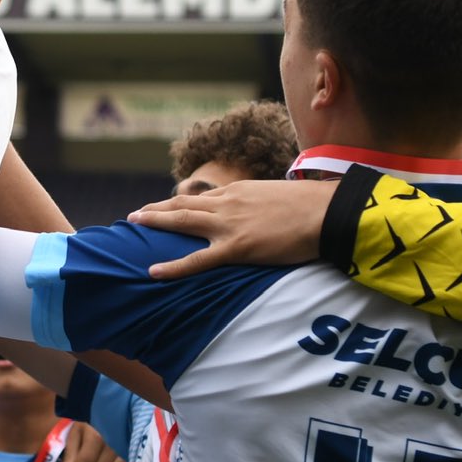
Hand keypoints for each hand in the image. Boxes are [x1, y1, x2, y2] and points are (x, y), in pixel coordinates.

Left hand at [126, 179, 338, 276]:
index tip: (166, 207)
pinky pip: (198, 260)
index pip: (204, 197)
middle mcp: (228, 202)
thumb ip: (265, 205)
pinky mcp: (237, 247)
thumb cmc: (314, 207)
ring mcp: (229, 224)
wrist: (328, 212)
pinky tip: (154, 270)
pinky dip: (173, 266)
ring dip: (155, 221)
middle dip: (157, 208)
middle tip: (135, 215)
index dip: (182, 203)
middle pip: (183, 204)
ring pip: (181, 221)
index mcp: (240, 191)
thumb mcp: (282, 198)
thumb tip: (266, 214)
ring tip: (133, 225)